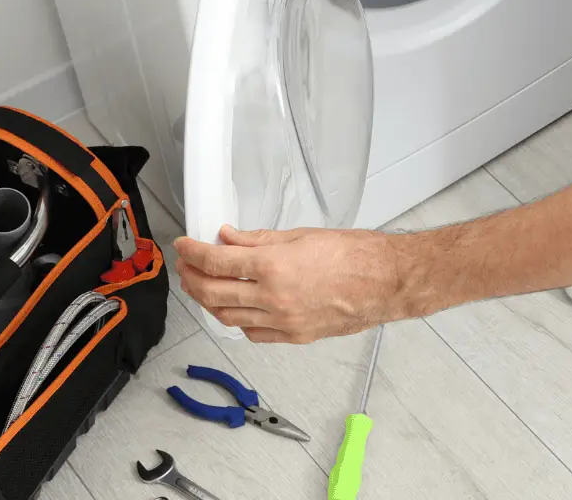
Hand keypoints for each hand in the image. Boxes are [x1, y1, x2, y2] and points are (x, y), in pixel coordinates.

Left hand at [173, 227, 410, 343]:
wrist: (387, 281)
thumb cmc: (356, 254)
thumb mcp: (303, 236)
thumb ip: (260, 240)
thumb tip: (230, 238)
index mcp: (274, 266)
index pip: (217, 261)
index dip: (194, 253)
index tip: (185, 246)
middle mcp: (273, 297)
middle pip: (214, 292)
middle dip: (193, 278)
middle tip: (187, 267)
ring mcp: (283, 321)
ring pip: (228, 317)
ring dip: (208, 302)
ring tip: (203, 288)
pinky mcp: (295, 336)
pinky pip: (253, 333)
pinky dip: (237, 321)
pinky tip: (235, 310)